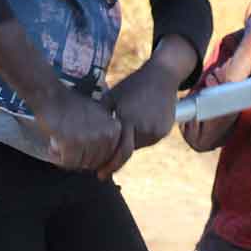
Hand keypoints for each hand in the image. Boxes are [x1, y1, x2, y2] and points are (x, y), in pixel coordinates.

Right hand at [34, 88, 120, 171]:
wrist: (51, 95)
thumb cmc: (72, 106)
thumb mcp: (98, 115)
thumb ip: (104, 134)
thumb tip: (104, 160)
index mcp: (114, 128)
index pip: (107, 157)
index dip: (91, 157)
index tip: (79, 149)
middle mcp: (105, 134)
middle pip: (94, 162)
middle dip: (79, 159)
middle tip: (67, 148)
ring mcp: (89, 138)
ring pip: (81, 164)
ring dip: (68, 159)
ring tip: (59, 146)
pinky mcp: (72, 142)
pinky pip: (69, 162)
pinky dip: (59, 159)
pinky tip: (53, 148)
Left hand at [97, 36, 195, 177]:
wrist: (162, 76)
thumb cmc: (134, 85)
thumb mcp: (114, 96)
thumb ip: (102, 116)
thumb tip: (86, 132)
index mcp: (127, 119)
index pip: (118, 151)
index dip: (109, 165)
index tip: (100, 175)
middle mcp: (143, 127)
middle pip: (128, 151)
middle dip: (116, 159)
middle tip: (104, 168)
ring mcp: (156, 129)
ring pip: (138, 146)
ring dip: (129, 144)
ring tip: (125, 131)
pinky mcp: (164, 129)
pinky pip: (148, 139)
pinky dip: (141, 137)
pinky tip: (138, 124)